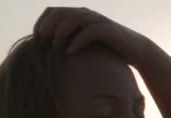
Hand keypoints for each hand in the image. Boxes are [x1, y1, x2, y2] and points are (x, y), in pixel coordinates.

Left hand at [33, 7, 155, 67]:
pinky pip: (91, 32)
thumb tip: (46, 53)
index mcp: (78, 15)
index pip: (52, 11)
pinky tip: (70, 53)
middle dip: (48, 26)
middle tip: (41, 41)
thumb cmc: (107, 50)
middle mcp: (87, 14)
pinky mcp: (109, 31)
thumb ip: (68, 42)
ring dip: (61, 31)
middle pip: (61, 13)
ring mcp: (98, 21)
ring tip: (53, 46)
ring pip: (74, 19)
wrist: (136, 50)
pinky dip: (78, 41)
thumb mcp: (84, 44)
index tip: (35, 38)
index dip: (41, 22)